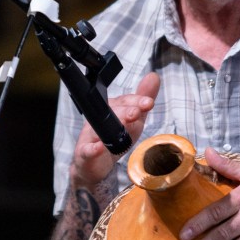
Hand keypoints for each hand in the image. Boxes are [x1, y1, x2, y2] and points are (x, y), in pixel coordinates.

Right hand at [70, 72, 159, 187]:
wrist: (93, 163)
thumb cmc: (115, 139)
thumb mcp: (134, 120)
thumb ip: (142, 100)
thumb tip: (154, 76)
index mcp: (111, 109)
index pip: (124, 101)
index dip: (136, 101)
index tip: (149, 102)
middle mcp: (99, 120)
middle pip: (111, 112)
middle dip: (125, 111)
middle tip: (137, 112)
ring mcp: (90, 136)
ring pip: (99, 129)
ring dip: (111, 126)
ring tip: (126, 123)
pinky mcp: (85, 153)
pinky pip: (87, 150)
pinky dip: (93, 149)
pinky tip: (100, 147)